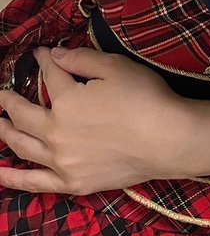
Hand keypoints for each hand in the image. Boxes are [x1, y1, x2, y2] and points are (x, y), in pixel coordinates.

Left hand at [0, 46, 188, 193]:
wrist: (167, 139)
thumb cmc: (145, 98)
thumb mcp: (115, 67)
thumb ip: (81, 59)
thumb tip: (53, 55)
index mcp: (67, 101)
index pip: (50, 76)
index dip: (44, 62)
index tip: (40, 53)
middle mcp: (56, 132)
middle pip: (25, 114)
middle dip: (10, 100)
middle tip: (1, 93)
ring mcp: (61, 161)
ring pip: (22, 146)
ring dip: (5, 132)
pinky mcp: (71, 181)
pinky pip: (34, 182)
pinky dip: (13, 178)